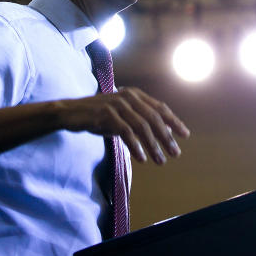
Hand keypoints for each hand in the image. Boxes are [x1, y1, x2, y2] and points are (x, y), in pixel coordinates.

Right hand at [58, 87, 189, 163]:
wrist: (70, 112)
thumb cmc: (98, 115)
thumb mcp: (122, 115)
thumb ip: (140, 119)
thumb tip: (164, 131)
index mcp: (134, 94)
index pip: (160, 107)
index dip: (174, 121)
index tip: (185, 135)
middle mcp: (128, 96)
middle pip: (154, 118)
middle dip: (167, 137)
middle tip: (175, 153)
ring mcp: (117, 104)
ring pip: (142, 126)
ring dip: (153, 145)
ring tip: (160, 161)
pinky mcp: (106, 114)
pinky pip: (126, 132)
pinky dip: (136, 146)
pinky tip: (142, 158)